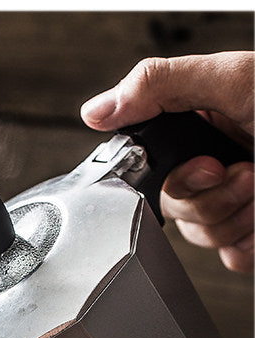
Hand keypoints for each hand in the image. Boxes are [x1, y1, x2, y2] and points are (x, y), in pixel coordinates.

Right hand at [80, 52, 253, 271]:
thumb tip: (99, 109)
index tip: (208, 164)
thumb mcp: (237, 78)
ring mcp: (233, 204)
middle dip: (215, 196)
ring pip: (201, 236)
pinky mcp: (251, 236)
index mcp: (200, 125)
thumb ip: (160, 85)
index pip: (151, 165)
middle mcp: (212, 165)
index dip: (174, 175)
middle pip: (174, 208)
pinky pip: (232, 258)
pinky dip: (254, 241)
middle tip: (249, 172)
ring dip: (240, 216)